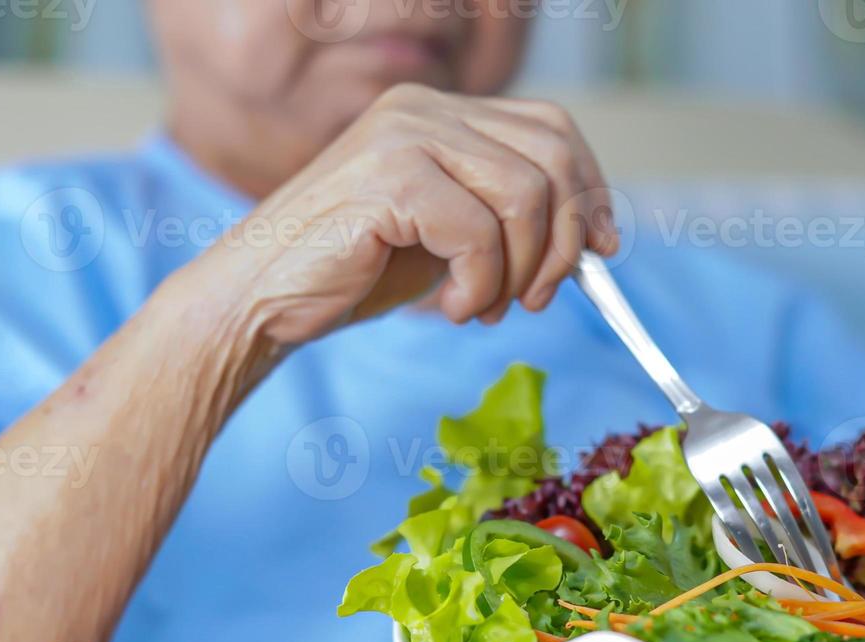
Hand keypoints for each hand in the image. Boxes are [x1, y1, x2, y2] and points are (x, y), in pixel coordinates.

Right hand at [188, 84, 618, 344]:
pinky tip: (449, 309)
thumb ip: (509, 220)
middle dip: (564, 240)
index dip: (591, 190)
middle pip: (552, 157)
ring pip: (526, 197)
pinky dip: (479, 286)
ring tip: (481, 307)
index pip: (553, 130)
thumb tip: (597, 238)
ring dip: (520, 271)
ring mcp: (404, 135)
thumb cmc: (351, 272)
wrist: (260, 299)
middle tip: (535, 297)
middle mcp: (424, 109)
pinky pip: (481, 234)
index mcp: (440, 114)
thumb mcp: (448, 237)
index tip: (604, 249)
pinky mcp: (389, 177)